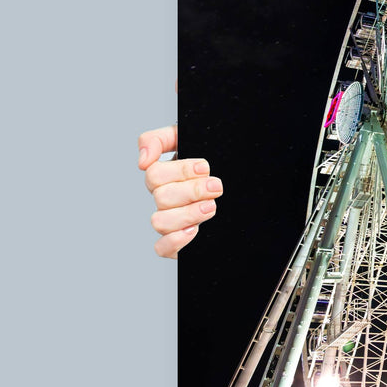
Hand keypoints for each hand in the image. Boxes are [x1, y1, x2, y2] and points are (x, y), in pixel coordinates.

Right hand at [139, 123, 222, 258]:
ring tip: (211, 207)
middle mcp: (165, 199)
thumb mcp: (189, 139)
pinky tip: (195, 230)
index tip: (205, 167)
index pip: (154, 174)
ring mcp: (171, 221)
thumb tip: (143, 160)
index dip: (181, 171)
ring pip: (159, 222)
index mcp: (165, 176)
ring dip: (187, 214)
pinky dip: (175, 240)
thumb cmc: (214, 159)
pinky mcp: (178, 242)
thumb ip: (159, 140)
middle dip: (192, 191)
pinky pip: (161, 248)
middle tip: (216, 187)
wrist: (243, 183)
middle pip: (161, 198)